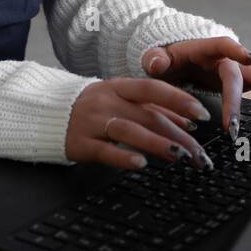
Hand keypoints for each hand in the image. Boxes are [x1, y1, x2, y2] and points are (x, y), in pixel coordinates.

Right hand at [65, 77, 219, 170]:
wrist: (48, 113)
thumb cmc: (94, 108)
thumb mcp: (122, 101)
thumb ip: (153, 110)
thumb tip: (188, 123)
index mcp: (119, 86)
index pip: (154, 89)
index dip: (179, 100)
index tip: (202, 115)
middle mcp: (107, 100)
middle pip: (148, 114)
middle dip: (178, 134)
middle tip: (199, 152)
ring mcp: (92, 121)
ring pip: (129, 130)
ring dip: (157, 144)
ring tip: (179, 156)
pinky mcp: (81, 142)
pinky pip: (104, 150)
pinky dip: (124, 157)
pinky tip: (141, 164)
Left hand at [140, 36, 250, 137]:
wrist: (172, 57)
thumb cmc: (164, 58)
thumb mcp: (155, 56)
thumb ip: (154, 58)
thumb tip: (155, 63)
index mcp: (205, 48)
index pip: (223, 45)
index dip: (238, 51)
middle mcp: (226, 57)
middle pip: (241, 73)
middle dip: (244, 97)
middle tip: (237, 125)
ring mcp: (237, 69)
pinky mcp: (242, 80)